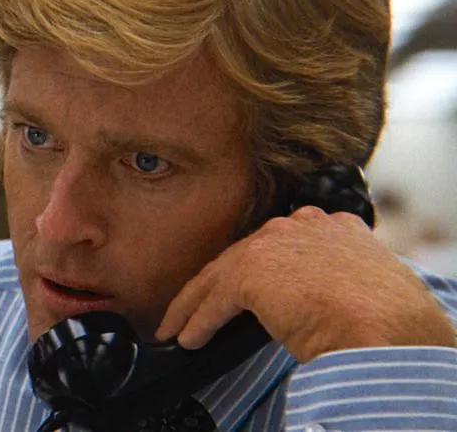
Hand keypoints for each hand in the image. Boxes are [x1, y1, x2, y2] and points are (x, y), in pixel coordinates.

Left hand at [155, 206, 454, 362]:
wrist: (385, 328)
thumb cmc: (384, 321)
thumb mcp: (356, 285)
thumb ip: (325, 278)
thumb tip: (304, 303)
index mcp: (330, 226)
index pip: (277, 246)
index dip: (254, 269)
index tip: (241, 288)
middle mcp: (300, 225)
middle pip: (241, 256)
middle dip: (215, 286)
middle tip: (195, 308)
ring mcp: (274, 244)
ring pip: (220, 277)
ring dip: (194, 307)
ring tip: (178, 328)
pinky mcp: (251, 272)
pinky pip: (215, 302)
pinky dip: (199, 321)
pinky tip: (188, 338)